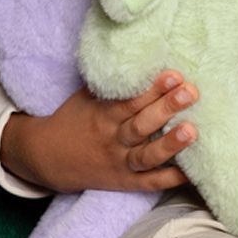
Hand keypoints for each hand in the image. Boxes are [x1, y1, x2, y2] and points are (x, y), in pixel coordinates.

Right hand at [0, 71, 198, 192]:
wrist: (47, 158)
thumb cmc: (74, 119)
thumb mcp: (87, 97)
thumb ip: (114, 83)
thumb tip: (143, 54)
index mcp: (103, 116)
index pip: (131, 101)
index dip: (153, 88)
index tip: (174, 74)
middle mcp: (113, 140)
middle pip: (141, 125)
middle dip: (166, 108)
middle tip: (190, 93)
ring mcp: (120, 163)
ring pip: (146, 156)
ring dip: (169, 145)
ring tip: (191, 131)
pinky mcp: (125, 182)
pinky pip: (149, 183)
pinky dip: (170, 179)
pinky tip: (190, 172)